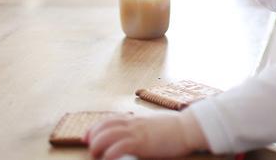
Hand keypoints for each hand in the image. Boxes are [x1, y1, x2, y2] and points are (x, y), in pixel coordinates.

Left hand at [85, 111, 207, 159]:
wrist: (188, 128)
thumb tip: (133, 134)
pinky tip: (107, 159)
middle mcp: (134, 123)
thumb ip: (142, 128)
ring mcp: (138, 132)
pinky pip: (120, 146)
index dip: (95, 127)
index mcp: (136, 120)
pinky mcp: (143, 142)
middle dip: (92, 136)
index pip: (109, 119)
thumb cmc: (174, 129)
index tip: (87, 136)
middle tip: (89, 147)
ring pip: (108, 134)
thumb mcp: (154, 125)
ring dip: (97, 145)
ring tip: (96, 154)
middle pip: (105, 126)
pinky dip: (110, 153)